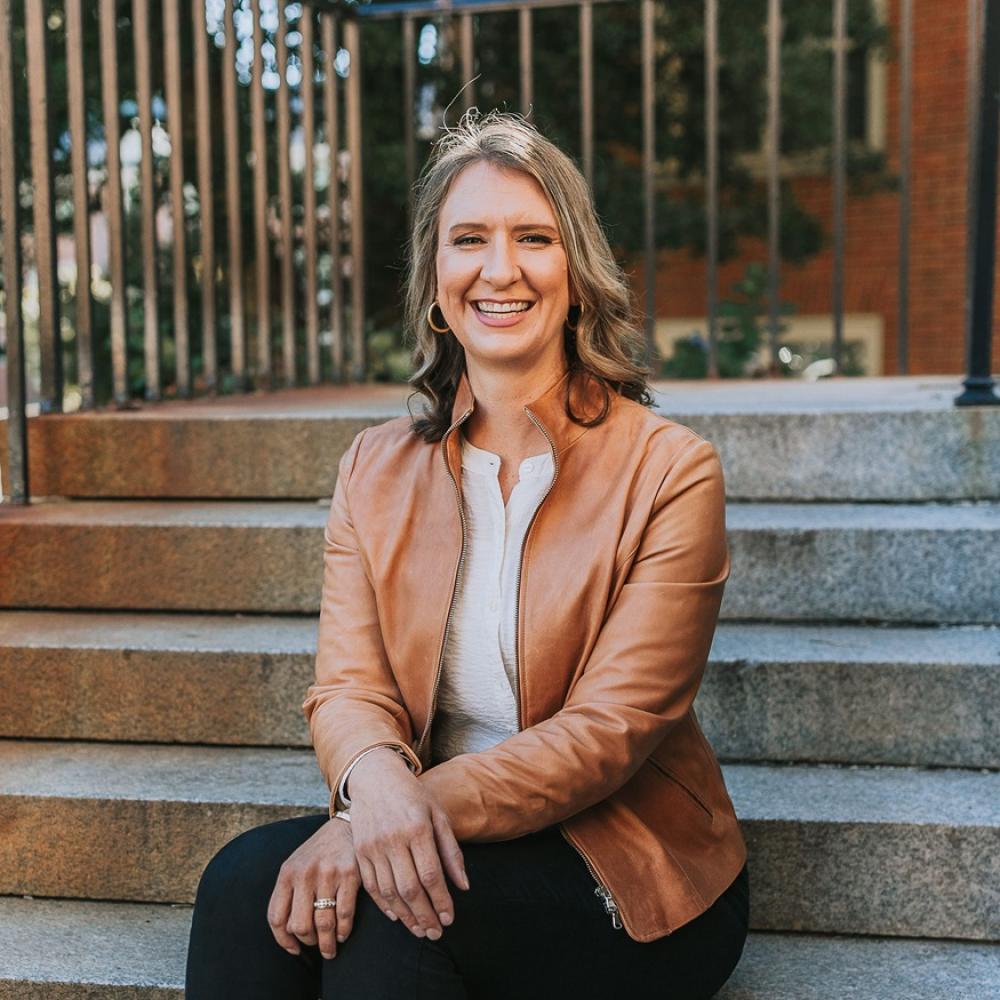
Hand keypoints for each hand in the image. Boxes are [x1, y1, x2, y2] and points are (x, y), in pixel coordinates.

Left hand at [267, 816, 359, 960]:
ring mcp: (328, 874)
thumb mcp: (296, 866)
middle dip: (308, 942)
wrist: (346, 827)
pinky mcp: (350, 875)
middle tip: (316, 945)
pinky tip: (343, 934)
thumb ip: (289, 895)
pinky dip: (343, 931)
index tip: (294, 949)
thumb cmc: (318, 853)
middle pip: (299, 925)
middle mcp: (305, 874)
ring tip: (330, 950)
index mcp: (287, 873)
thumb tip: (289, 935)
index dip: (283, 941)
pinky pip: (344, 914)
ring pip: (323, 924)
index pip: (276, 918)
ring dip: (327, 944)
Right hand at [347, 747, 469, 939]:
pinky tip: (397, 916)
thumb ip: (451, 851)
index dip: (441, 901)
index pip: (431, 875)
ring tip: (419, 930)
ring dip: (405, 916)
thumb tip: (464, 887)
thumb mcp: (438, 815)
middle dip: (425, 916)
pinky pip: (371, 886)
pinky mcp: (359, 852)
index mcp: (417, 828)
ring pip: (390, 892)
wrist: (374, 777)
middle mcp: (393, 839)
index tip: (450, 919)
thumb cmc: (413, 796)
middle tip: (436, 933)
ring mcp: (373, 846)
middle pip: (410, 889)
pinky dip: (384, 905)